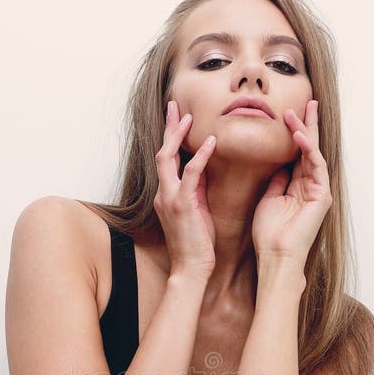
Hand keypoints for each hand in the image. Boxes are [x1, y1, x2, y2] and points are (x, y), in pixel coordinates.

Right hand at [153, 100, 216, 281]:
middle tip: (174, 105)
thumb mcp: (196, 212)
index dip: (171, 138)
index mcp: (166, 195)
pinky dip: (200, 155)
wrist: (191, 269)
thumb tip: (204, 168)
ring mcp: (170, 198)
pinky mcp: (183, 205)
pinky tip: (212, 141)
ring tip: (188, 116)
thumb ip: (196, 190)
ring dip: (178, 135)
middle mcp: (163, 194)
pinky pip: (191, 173)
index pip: (166, 160)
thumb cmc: (196, 245)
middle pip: (161, 152)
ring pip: (168, 158)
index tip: (177, 118)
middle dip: (168, 128)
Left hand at [251, 100, 332, 269]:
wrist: (276, 255)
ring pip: (313, 153)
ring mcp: (318, 190)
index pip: (298, 154)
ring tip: (295, 113)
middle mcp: (311, 186)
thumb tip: (278, 163)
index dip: (295, 133)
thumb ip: (276, 180)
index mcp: (298, 186)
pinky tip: (299, 136)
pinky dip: (308, 149)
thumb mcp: (269, 198)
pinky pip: (315, 165)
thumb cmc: (269, 233)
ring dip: (305, 132)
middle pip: (310, 149)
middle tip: (308, 101)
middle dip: (309, 125)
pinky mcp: (322, 196)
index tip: (289, 113)